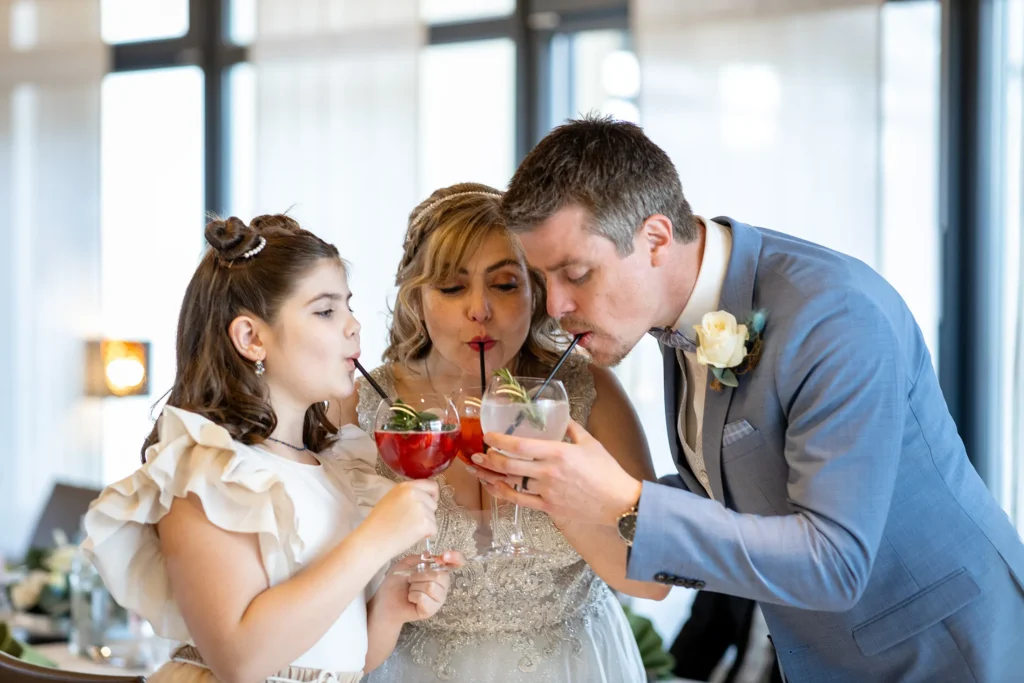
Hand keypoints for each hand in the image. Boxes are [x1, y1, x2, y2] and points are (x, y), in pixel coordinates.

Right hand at [362, 480, 439, 557]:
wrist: (372, 540)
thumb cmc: (378, 523)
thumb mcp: (391, 499)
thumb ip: (407, 495)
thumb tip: (424, 497)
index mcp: (406, 486)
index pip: (432, 485)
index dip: (433, 496)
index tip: (429, 504)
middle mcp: (415, 494)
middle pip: (434, 503)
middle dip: (427, 514)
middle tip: (410, 522)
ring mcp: (421, 507)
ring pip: (434, 517)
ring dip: (425, 525)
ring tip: (407, 529)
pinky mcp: (425, 523)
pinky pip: (434, 529)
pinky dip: (426, 535)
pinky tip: (411, 536)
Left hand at [373, 551, 464, 622]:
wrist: (386, 601)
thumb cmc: (396, 582)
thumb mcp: (405, 564)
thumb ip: (419, 558)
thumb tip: (431, 555)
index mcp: (439, 571)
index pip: (457, 562)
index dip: (455, 558)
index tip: (445, 556)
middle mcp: (442, 585)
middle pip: (440, 575)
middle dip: (420, 575)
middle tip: (411, 579)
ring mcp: (438, 599)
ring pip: (431, 586)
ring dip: (415, 586)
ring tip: (410, 590)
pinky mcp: (431, 610)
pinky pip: (423, 598)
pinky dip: (413, 596)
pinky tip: (411, 599)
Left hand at [471, 420, 641, 525]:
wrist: (619, 503)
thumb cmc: (607, 472)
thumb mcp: (590, 443)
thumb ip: (571, 428)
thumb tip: (561, 418)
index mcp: (558, 453)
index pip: (519, 445)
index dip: (499, 440)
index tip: (488, 436)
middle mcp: (548, 472)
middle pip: (508, 465)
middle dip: (487, 459)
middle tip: (476, 454)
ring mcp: (546, 492)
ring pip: (510, 484)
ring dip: (491, 476)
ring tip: (478, 471)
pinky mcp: (548, 508)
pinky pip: (519, 501)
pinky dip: (504, 494)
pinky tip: (494, 488)